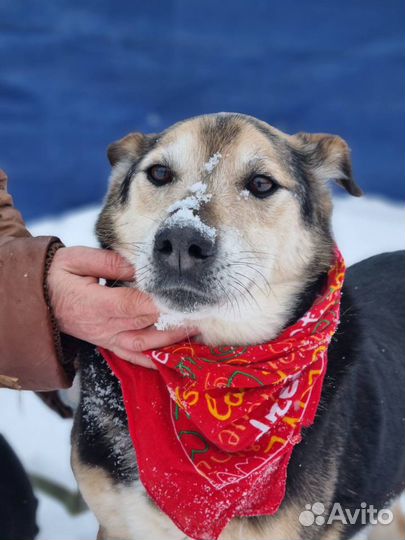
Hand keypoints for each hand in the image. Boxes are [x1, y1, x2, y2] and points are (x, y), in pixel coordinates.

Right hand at [47, 247, 194, 367]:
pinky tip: (173, 359)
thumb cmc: (57, 275)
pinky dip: (154, 360)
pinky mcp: (108, 344)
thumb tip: (138, 267)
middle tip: (203, 314)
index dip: (161, 304)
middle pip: (146, 325)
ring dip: (171, 341)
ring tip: (196, 333)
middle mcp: (104, 326)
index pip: (135, 305)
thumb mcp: (76, 259)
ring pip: (144, 345)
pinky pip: (133, 357)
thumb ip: (108, 262)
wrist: (39, 300)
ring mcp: (107, 338)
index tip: (186, 298)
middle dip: (176, 321)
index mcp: (96, 303)